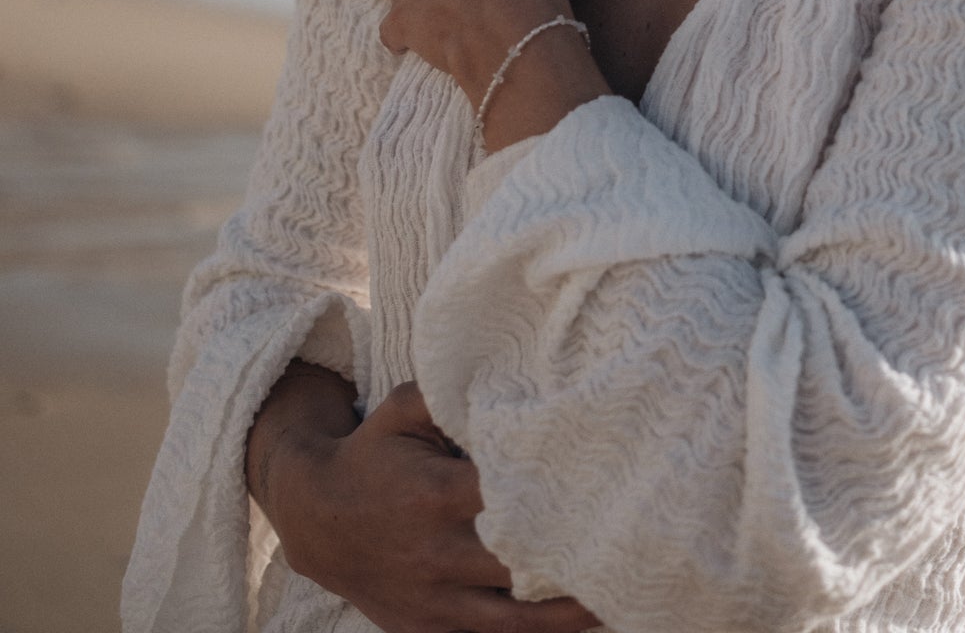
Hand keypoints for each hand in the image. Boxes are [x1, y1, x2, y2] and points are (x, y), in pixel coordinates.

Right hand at [279, 380, 600, 632]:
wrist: (315, 518)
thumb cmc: (374, 452)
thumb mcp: (404, 409)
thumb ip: (453, 391)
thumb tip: (513, 370)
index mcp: (437, 495)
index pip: (513, 496)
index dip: (560, 492)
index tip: (609, 482)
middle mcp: (439, 553)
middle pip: (524, 562)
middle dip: (575, 554)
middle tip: (636, 541)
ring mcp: (435, 601)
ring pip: (517, 619)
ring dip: (571, 613)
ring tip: (624, 597)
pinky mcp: (430, 630)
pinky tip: (579, 623)